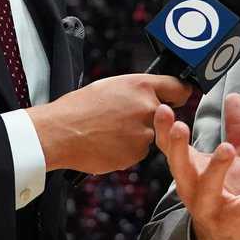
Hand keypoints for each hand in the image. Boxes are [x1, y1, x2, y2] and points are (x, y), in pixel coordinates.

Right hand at [27, 74, 190, 174]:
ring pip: (150, 135)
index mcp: (141, 86)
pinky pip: (138, 151)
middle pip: (165, 115)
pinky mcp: (136, 153)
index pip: (178, 88)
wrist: (60, 132)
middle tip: (125, 119)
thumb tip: (148, 95)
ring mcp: (144, 133)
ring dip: (136, 136)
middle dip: (152, 119)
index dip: (179, 95)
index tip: (179, 99)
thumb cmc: (79, 108)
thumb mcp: (110, 86)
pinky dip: (126, 149)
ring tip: (109, 131)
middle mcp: (148, 107)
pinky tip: (107, 143)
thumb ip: (135, 90)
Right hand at [154, 93, 239, 239]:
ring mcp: (210, 205)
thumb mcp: (228, 157)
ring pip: (209, 187)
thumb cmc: (222, 191)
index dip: (163, 129)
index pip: (169, 146)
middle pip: (179, 166)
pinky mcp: (232, 219)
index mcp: (187, 169)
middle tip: (179, 127)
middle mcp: (191, 187)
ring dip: (216, 168)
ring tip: (227, 149)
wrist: (221, 237)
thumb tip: (236, 95)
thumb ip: (234, 128)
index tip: (161, 108)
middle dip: (177, 147)